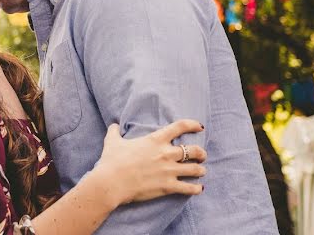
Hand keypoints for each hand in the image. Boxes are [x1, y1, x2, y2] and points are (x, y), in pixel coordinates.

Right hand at [90, 120, 206, 205]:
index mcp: (155, 140)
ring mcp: (169, 171)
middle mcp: (166, 153)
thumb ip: (114, 132)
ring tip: (201, 171)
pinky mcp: (168, 186)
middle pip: (193, 150)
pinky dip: (196, 189)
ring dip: (200, 170)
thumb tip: (113, 124)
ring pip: (195, 169)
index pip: (179, 127)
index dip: (192, 125)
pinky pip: (189, 188)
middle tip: (202, 155)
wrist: (111, 182)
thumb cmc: (112, 161)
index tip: (199, 126)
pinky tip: (199, 189)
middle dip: (201, 153)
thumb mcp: (112, 142)